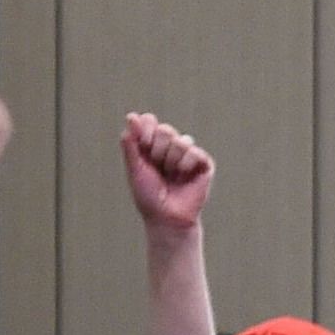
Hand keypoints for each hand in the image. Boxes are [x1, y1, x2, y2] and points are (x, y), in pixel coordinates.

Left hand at [121, 113, 214, 236]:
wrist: (166, 218)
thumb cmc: (149, 196)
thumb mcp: (135, 168)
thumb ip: (131, 143)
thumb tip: (131, 116)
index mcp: (152, 144)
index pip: (149, 120)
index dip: (145, 131)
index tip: (142, 147)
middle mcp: (171, 146)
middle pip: (165, 129)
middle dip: (158, 151)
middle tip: (158, 168)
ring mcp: (188, 154)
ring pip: (180, 140)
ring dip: (171, 161)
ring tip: (171, 176)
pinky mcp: (203, 163)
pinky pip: (194, 152)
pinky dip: (185, 165)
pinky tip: (183, 176)